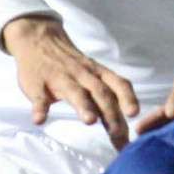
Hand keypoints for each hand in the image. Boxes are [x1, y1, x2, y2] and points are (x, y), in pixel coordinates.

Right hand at [1, 15, 139, 147]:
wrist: (39, 40)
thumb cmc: (73, 66)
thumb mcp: (94, 75)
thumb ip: (107, 98)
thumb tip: (124, 130)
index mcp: (98, 74)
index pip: (119, 85)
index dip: (128, 99)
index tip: (136, 116)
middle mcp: (83, 75)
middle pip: (101, 93)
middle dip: (111, 113)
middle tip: (118, 134)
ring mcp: (60, 79)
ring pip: (74, 92)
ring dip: (83, 106)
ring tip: (90, 121)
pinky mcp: (37, 84)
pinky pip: (39, 96)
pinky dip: (40, 108)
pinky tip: (39, 121)